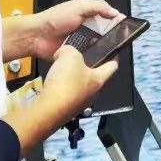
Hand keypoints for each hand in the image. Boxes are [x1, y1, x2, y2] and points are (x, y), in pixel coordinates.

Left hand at [2, 0, 120, 61]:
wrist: (37, 36)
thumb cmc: (55, 18)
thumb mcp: (79, 7)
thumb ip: (98, 7)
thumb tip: (115, 12)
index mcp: (86, 15)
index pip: (106, 17)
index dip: (115, 21)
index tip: (126, 25)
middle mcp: (85, 28)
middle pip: (104, 32)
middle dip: (113, 35)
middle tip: (122, 40)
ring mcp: (81, 42)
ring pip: (98, 45)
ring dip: (105, 47)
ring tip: (115, 50)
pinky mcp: (77, 54)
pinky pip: (89, 56)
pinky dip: (95, 56)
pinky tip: (102, 58)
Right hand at [2, 44, 118, 152]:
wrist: (48, 110)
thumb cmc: (65, 83)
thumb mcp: (69, 56)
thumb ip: (69, 50)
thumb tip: (65, 53)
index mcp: (99, 80)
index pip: (113, 66)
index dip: (113, 56)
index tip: (111, 50)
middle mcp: (92, 94)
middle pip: (94, 76)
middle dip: (86, 65)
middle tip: (77, 55)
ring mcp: (80, 103)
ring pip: (79, 84)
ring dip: (71, 76)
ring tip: (60, 67)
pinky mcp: (66, 109)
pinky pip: (66, 93)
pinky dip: (61, 86)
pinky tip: (52, 81)